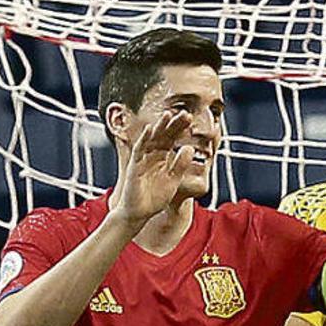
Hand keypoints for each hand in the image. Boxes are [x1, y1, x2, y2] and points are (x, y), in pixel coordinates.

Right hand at [113, 111, 194, 226]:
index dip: (180, 129)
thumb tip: (190, 147)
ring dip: (159, 127)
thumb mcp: (173, 179)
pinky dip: (144, 139)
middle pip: (163, 136)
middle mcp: (153, 155)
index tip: (191, 120)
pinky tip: (150, 129)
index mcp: (163, 158)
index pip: (172, 140)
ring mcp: (143, 159)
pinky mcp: (134, 166)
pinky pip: (139, 150)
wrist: (139, 212)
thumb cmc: (155, 197)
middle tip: (185, 113)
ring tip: (168, 115)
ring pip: (151, 139)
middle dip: (173, 124)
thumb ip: (181, 164)